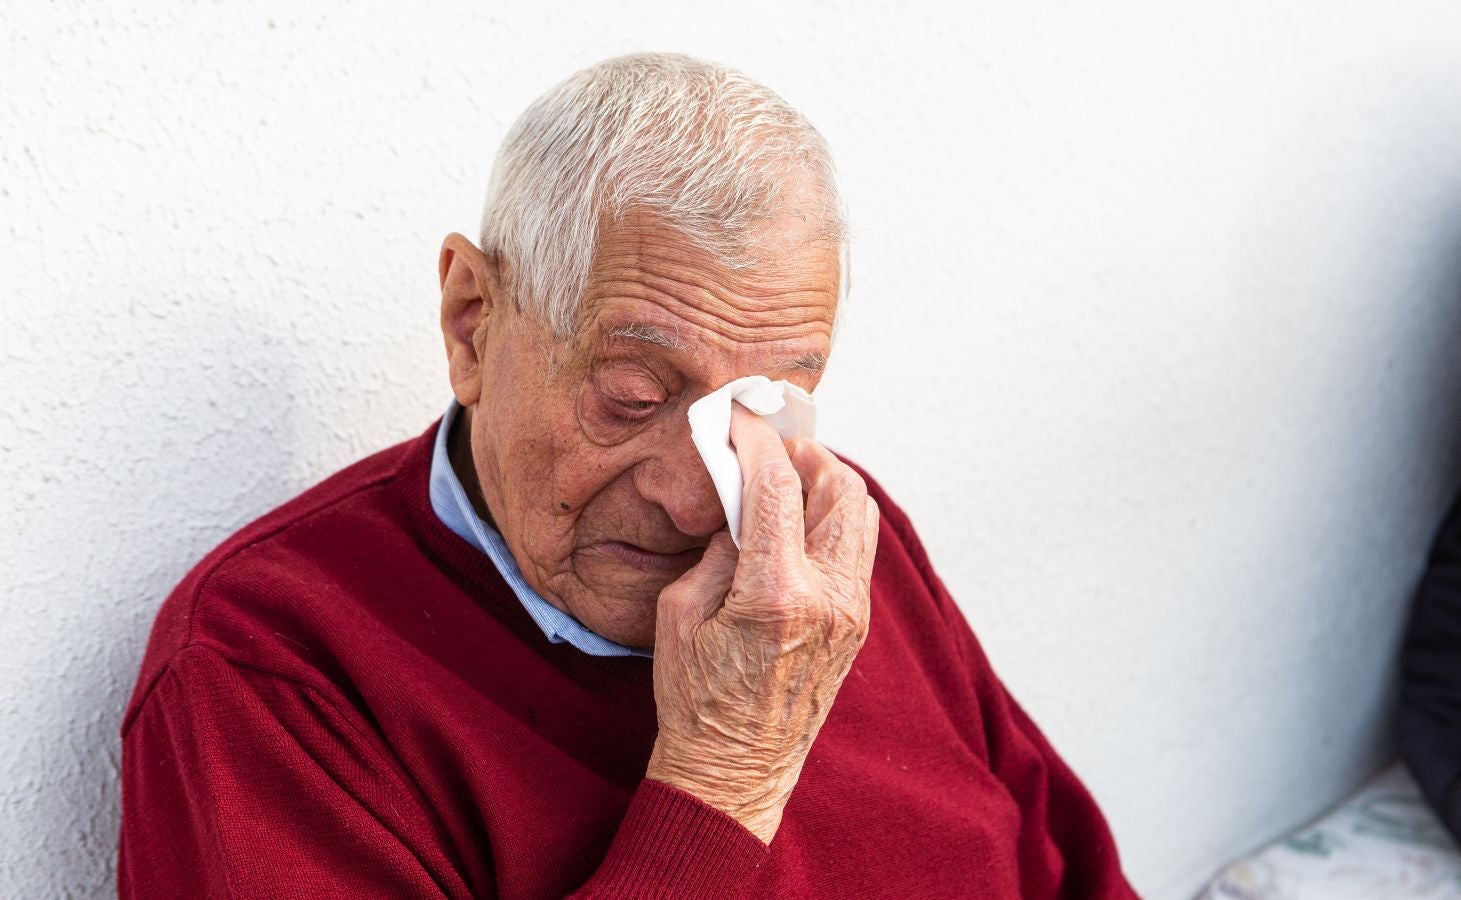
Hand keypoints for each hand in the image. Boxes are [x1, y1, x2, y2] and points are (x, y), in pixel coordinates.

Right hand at [646, 404, 878, 843]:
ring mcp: (851, 611)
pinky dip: (832, 518)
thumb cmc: (696, 700)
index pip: (776, 485)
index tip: (737, 420)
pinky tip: (796, 522)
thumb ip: (716, 548)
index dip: (755, 440)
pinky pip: (857, 546)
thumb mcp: (680, 613)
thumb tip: (740, 503)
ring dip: (825, 483)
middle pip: (840, 487)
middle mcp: (827, 597)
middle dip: (803, 454)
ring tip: (783, 482)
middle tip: (766, 450)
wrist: (736, 769)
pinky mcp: (857, 623)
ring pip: (860, 512)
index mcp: (776, 593)